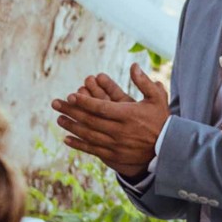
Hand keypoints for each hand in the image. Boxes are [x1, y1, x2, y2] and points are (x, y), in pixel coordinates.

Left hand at [51, 65, 168, 178]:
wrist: (166, 149)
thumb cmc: (160, 121)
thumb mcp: (157, 98)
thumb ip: (144, 82)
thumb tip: (134, 65)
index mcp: (127, 115)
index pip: (100, 107)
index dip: (84, 102)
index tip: (70, 96)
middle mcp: (119, 131)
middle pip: (90, 120)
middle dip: (71, 111)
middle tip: (56, 104)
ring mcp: (115, 145)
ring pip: (88, 135)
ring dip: (72, 127)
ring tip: (59, 119)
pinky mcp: (114, 156)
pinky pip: (92, 150)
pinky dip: (78, 145)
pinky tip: (67, 139)